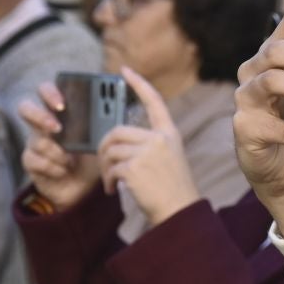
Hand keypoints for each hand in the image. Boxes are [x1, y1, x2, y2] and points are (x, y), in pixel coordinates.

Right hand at [18, 83, 102, 211]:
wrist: (85, 187)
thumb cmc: (93, 157)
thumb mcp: (100, 139)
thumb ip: (102, 122)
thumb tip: (113, 109)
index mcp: (59, 112)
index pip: (46, 91)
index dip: (49, 93)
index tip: (62, 104)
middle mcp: (42, 124)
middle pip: (25, 108)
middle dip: (40, 116)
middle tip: (57, 128)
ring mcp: (34, 143)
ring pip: (36, 140)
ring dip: (56, 152)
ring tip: (70, 161)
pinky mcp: (31, 162)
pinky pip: (34, 160)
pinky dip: (52, 167)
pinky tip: (63, 170)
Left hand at [99, 69, 203, 224]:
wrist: (179, 212)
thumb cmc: (172, 191)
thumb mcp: (169, 159)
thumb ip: (150, 146)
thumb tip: (118, 142)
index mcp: (169, 134)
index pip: (154, 101)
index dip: (139, 84)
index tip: (125, 71)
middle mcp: (159, 139)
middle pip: (117, 131)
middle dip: (104, 148)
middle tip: (104, 165)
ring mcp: (148, 152)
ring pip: (110, 150)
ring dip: (105, 169)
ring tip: (111, 183)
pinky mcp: (135, 167)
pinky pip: (110, 167)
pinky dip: (107, 180)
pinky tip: (112, 191)